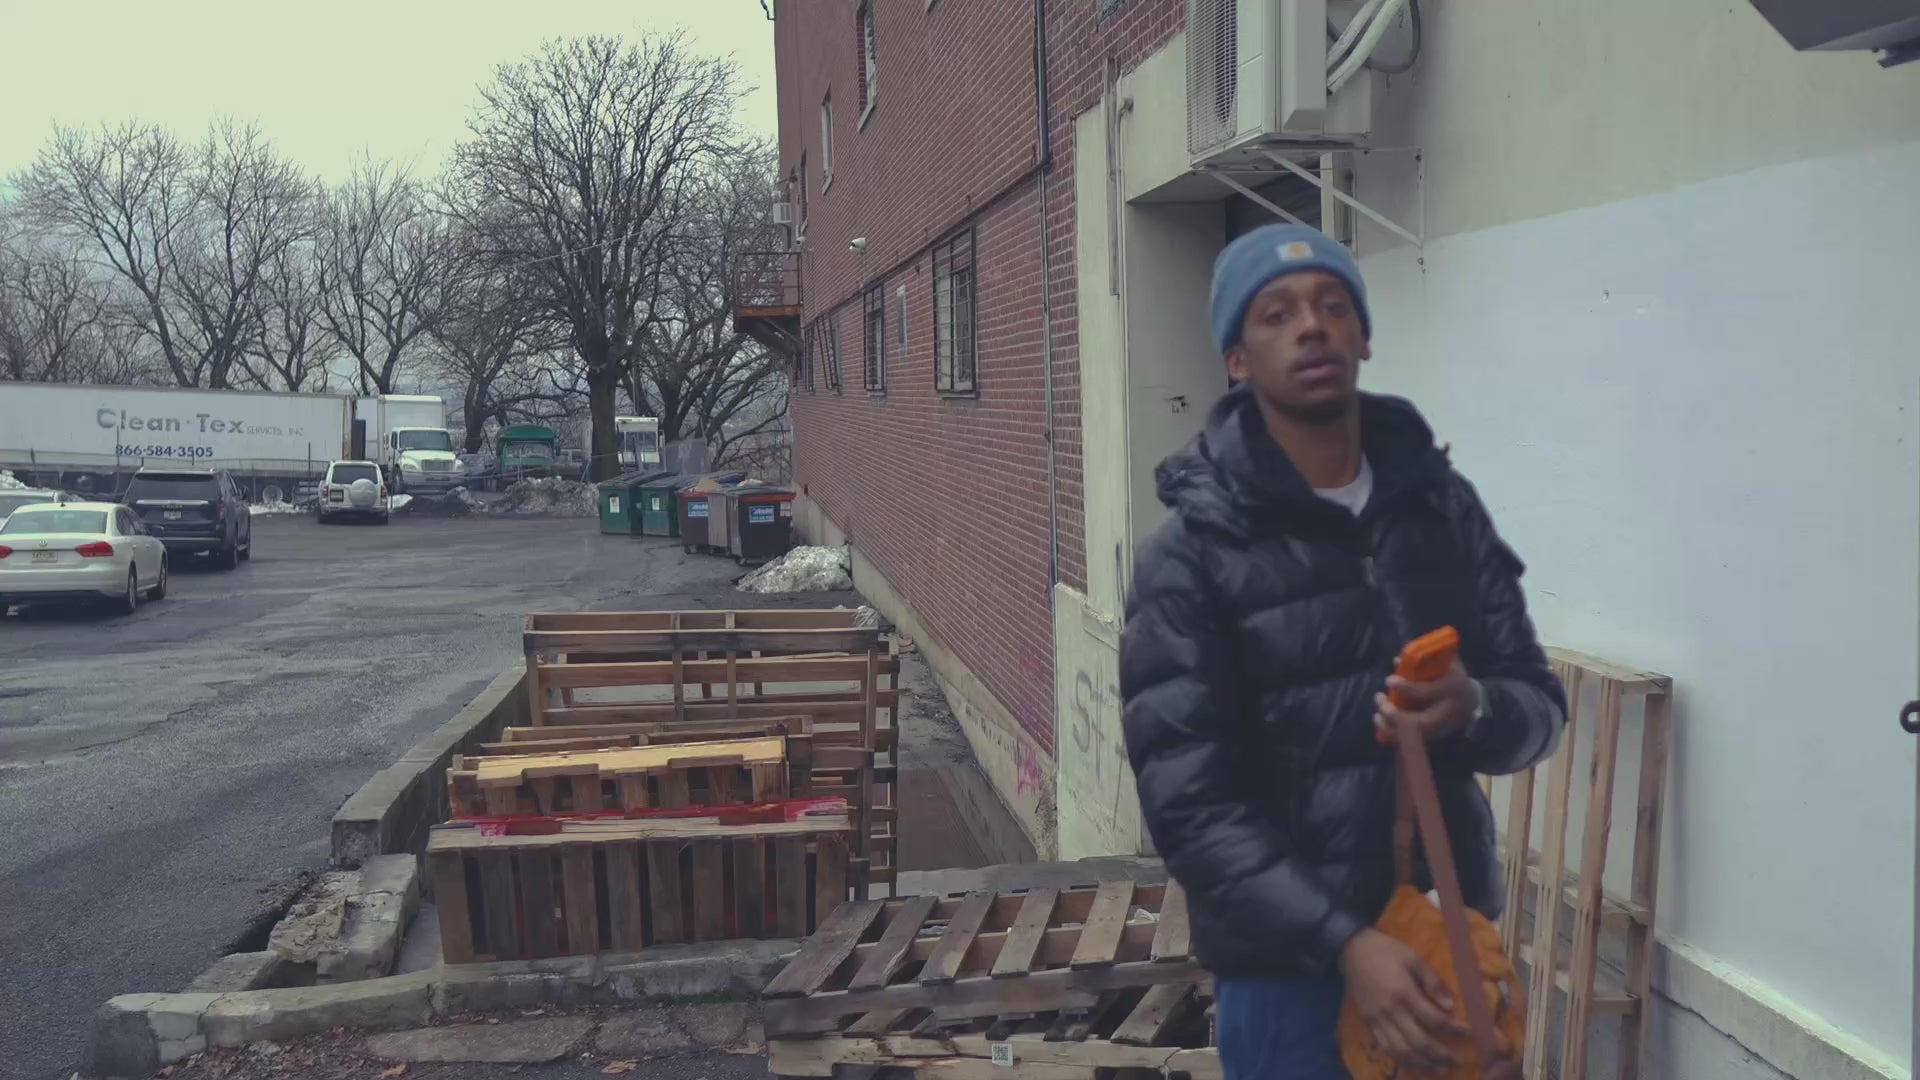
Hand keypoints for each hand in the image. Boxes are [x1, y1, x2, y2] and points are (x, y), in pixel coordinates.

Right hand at [1339, 928, 1465, 1069]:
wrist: (1352, 949)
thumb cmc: (1386, 950)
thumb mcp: (1413, 958)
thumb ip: (1433, 982)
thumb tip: (1451, 1006)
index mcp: (1404, 992)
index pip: (1433, 1019)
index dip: (1453, 1030)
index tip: (1469, 1034)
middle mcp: (1390, 1010)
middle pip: (1418, 1041)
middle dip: (1441, 1055)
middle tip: (1458, 1062)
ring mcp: (1377, 1019)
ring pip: (1401, 1051)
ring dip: (1422, 1064)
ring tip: (1439, 1069)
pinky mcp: (1368, 1023)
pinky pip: (1386, 1048)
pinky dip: (1402, 1060)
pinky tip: (1415, 1064)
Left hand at [1376, 658, 1478, 742]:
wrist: (1470, 699)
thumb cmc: (1452, 676)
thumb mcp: (1444, 662)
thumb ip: (1422, 661)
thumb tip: (1396, 661)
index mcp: (1453, 687)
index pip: (1427, 692)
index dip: (1406, 687)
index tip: (1389, 680)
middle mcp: (1449, 711)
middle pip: (1422, 722)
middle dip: (1396, 715)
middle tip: (1380, 700)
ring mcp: (1444, 727)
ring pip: (1416, 736)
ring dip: (1392, 728)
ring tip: (1377, 716)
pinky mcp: (1436, 736)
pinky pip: (1413, 741)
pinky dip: (1396, 735)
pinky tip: (1383, 724)